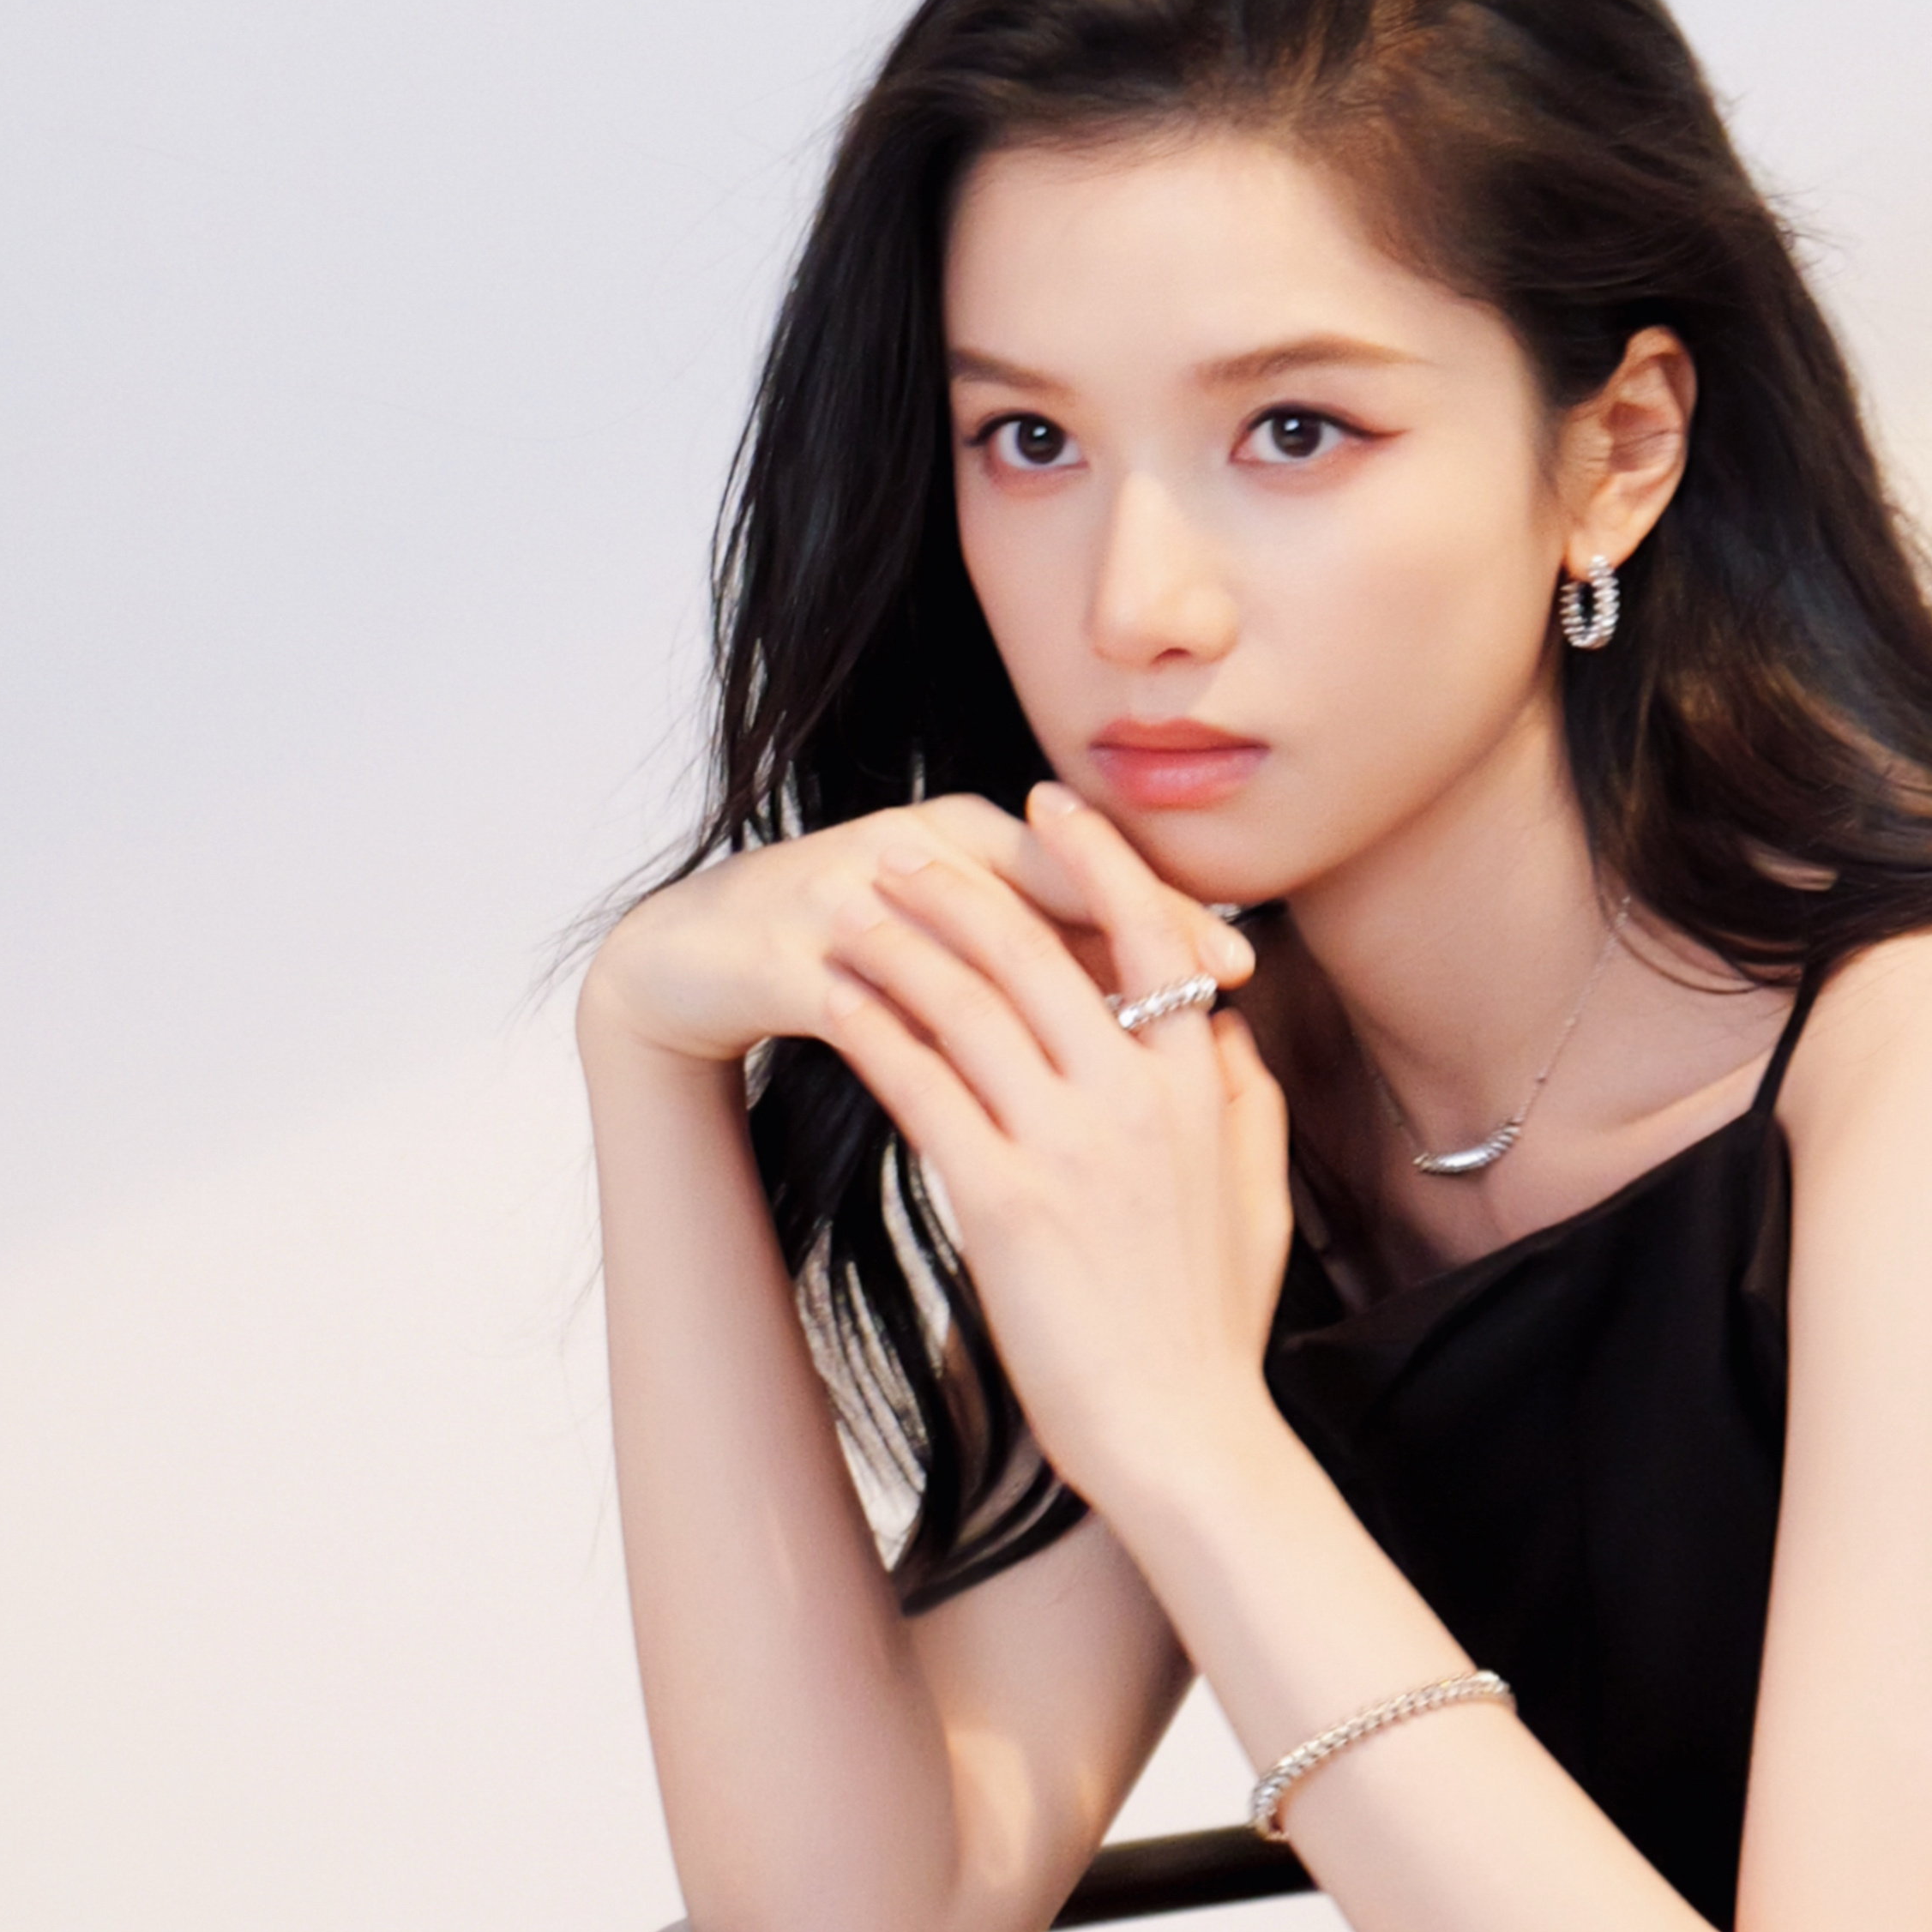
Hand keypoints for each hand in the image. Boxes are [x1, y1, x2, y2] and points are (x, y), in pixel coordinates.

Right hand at [577, 791, 1250, 1071]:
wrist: (690, 956)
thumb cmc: (844, 958)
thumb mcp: (947, 941)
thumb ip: (1041, 949)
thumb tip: (1165, 991)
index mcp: (969, 835)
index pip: (1085, 870)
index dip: (1164, 917)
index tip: (1241, 968)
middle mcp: (914, 841)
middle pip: (1037, 888)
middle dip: (1129, 942)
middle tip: (1209, 994)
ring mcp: (846, 890)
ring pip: (959, 940)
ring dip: (1040, 997)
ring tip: (1111, 1055)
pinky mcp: (787, 950)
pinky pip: (868, 1000)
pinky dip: (929, 1041)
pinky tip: (989, 1096)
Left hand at [815, 785, 1288, 1522]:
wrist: (1182, 1434)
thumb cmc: (1212, 1328)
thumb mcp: (1260, 1193)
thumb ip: (1247, 1094)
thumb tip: (1224, 1022)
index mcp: (1203, 1083)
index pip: (1148, 929)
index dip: (1093, 856)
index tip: (1047, 807)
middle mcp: (1139, 1096)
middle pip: (1039, 948)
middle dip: (961, 886)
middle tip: (901, 852)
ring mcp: (1071, 1146)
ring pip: (970, 1004)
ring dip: (901, 943)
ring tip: (850, 910)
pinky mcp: (1004, 1201)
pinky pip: (924, 1087)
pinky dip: (875, 1031)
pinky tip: (835, 1002)